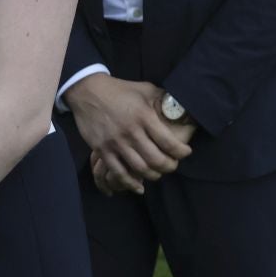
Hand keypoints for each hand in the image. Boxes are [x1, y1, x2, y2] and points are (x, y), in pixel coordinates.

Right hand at [65, 75, 192, 188]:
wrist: (89, 92)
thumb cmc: (120, 90)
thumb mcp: (145, 89)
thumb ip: (162, 99)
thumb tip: (180, 106)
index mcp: (144, 116)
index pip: (168, 142)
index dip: (181, 152)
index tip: (186, 152)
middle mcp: (131, 132)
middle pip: (156, 160)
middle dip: (169, 167)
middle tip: (173, 165)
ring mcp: (116, 143)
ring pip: (139, 169)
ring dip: (153, 176)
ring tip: (158, 173)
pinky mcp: (103, 150)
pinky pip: (118, 173)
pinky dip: (130, 183)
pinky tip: (139, 187)